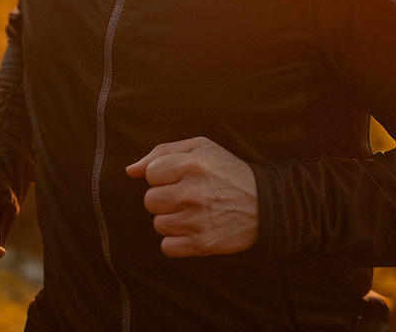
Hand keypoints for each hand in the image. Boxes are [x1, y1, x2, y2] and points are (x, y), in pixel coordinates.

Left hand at [126, 136, 258, 256]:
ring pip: (158, 224)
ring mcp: (197, 220)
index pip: (150, 174)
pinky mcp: (202, 244)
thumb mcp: (201, 149)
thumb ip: (162, 152)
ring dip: (172, 220)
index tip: (180, 179)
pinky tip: (193, 230)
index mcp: (192, 164)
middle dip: (165, 199)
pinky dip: (177, 242)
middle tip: (186, 197)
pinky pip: (167, 247)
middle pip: (150, 201)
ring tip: (193, 213)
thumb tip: (130, 170)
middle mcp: (193, 192)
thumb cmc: (227, 172)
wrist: (265, 203)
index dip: (163, 176)